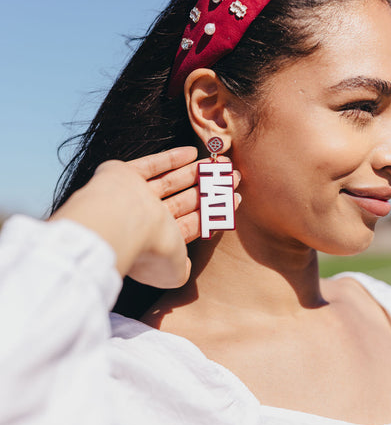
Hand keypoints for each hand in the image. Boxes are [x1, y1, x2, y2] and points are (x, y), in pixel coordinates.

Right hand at [50, 147, 240, 287]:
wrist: (121, 225)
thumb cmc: (150, 251)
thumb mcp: (174, 273)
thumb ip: (183, 269)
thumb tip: (187, 265)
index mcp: (158, 241)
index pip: (191, 223)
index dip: (213, 212)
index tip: (234, 199)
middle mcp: (146, 219)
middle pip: (184, 200)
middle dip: (210, 189)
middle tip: (233, 176)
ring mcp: (134, 196)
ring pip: (170, 181)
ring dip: (195, 172)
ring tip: (221, 162)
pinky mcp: (123, 175)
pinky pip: (151, 165)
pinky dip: (171, 158)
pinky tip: (192, 152)